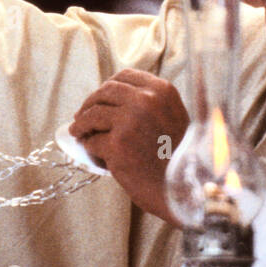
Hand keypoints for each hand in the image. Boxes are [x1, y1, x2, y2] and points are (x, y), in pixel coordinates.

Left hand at [70, 68, 189, 225]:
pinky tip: (92, 151)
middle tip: (81, 116)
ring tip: (79, 132)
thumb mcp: (175, 118)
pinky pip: (93, 141)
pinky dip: (89, 146)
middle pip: (106, 92)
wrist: (187, 190)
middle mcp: (146, 100)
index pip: (125, 76)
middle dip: (90, 103)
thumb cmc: (180, 159)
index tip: (100, 98)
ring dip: (82, 123)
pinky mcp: (117, 146)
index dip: (108, 87)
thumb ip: (151, 104)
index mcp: (162, 91)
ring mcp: (130, 122)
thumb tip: (113, 101)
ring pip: (93, 114)